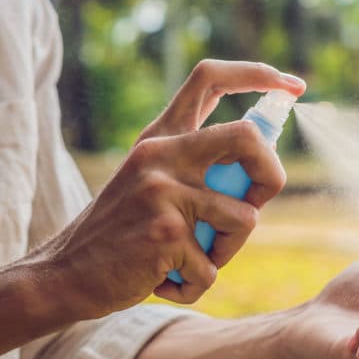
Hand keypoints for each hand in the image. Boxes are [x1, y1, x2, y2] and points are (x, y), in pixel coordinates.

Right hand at [33, 60, 305, 318]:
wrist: (64, 275)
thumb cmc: (124, 234)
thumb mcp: (153, 183)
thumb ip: (198, 167)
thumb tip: (266, 160)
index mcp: (161, 138)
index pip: (210, 79)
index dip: (258, 74)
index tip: (293, 85)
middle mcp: (161, 153)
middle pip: (248, 137)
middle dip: (271, 175)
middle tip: (255, 205)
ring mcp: (163, 191)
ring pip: (245, 218)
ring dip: (227, 251)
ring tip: (189, 259)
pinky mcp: (165, 232)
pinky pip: (214, 268)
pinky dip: (196, 284)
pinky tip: (164, 280)